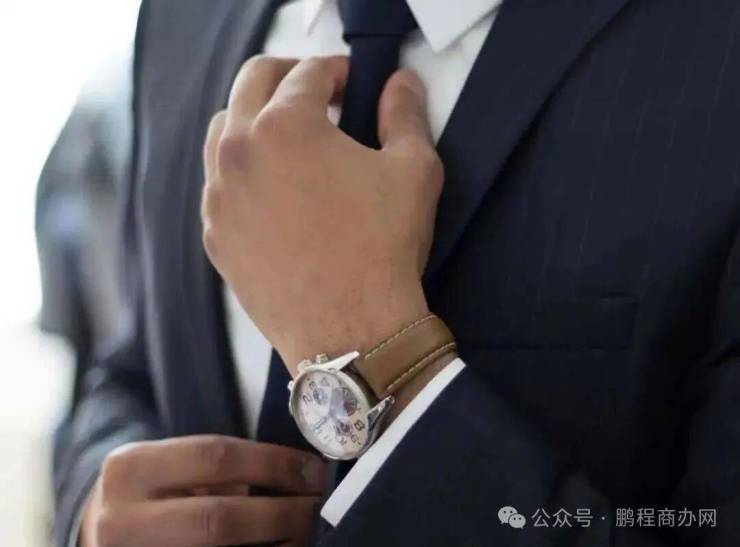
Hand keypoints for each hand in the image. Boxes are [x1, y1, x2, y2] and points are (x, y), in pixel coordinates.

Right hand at [79, 435, 325, 546]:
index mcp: (130, 469)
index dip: (274, 464)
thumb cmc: (147, 493)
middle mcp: (122, 519)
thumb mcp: (167, 467)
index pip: (216, 457)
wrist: (92, 537)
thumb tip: (299, 478)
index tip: (315, 471)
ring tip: (308, 536)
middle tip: (321, 509)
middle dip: (281, 515)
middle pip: (219, 519)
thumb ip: (218, 470)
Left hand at [202, 55, 442, 371]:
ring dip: (256, 119)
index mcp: (285, 125)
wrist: (350, 331)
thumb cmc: (383, 249)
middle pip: (252, 83)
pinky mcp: (215, 235)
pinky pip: (218, 185)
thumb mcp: (413, 170)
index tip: (351, 82)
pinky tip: (273, 189)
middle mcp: (239, 153)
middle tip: (318, 93)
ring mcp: (219, 197)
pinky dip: (242, 171)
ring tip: (291, 139)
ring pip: (224, 131)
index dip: (336, 70)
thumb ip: (405, 114)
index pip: (307, 72)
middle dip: (288, 77)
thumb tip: (401, 85)